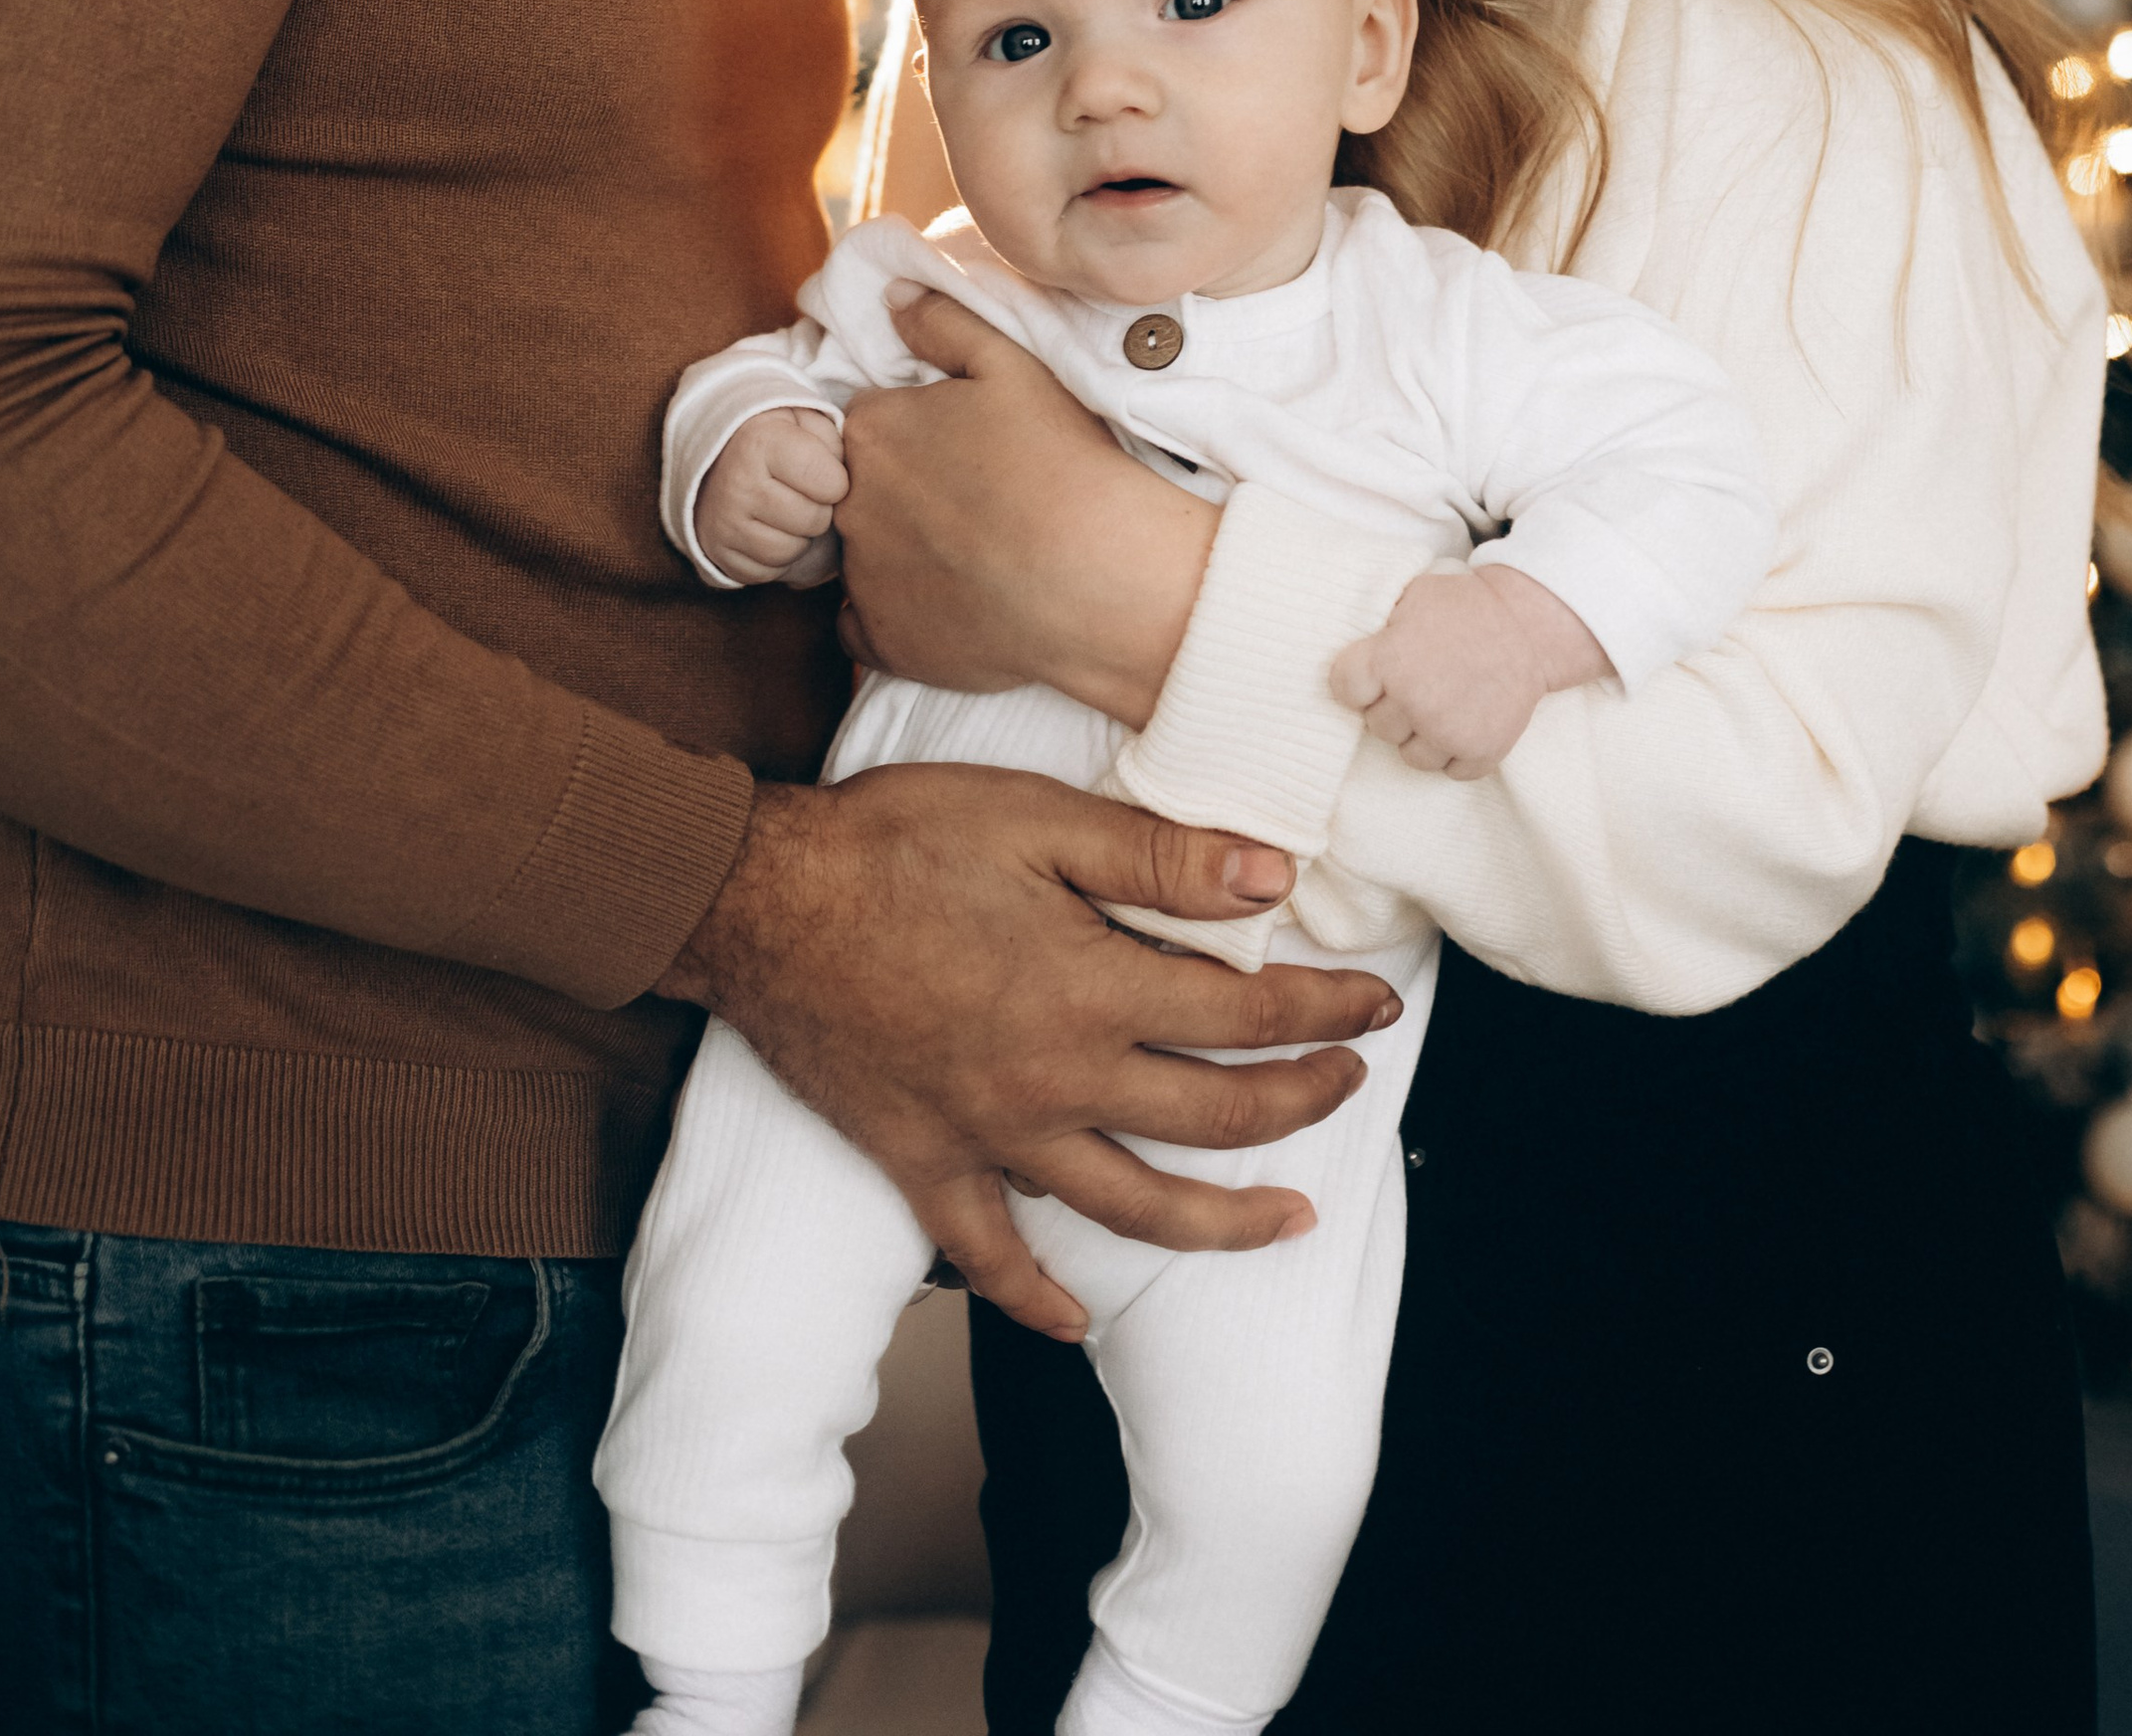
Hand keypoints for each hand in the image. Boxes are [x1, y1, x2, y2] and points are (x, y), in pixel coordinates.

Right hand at [655, 764, 1401, 1335]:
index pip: (1249, 1016)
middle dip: (1301, 1103)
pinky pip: (992, 1256)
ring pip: (1133, 1207)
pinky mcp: (925, 1167)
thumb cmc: (895, 843)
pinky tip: (1079, 1313)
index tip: (1376, 1004)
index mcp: (1092, 990)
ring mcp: (991, 1138)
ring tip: (1288, 1218)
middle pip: (1214, 1118)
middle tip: (1349, 1080)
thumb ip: (1160, 858)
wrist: (755, 901)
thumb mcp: (1037, 819)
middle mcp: (1055, 1083)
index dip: (1326, 1010)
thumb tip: (1273, 875)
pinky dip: (1039, 1295)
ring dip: (1223, 1222)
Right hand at [694, 408, 848, 584]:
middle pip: (814, 521)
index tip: (825, 472)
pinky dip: (776, 559)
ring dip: (799, 537)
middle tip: (804, 494)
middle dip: (819, 510)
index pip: (831, 483)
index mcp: (761, 443)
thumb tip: (850, 483)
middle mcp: (738, 484)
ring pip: (791, 552)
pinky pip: (767, 572)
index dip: (837, 481)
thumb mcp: (803, 419)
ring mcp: (724, 522)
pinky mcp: (718, 553)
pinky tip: (769, 530)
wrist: (714, 458)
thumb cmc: (774, 438)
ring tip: (787, 511)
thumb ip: (834, 439)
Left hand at [838, 291, 1216, 724]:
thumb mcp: (1011, 363)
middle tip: (974, 503)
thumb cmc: (1060, 461)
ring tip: (973, 556)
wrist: (1097, 576)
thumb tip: (891, 300)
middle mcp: (848, 504)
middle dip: (903, 493)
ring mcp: (862, 578)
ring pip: (863, 556)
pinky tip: (948, 605)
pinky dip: (895, 617)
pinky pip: (865, 627)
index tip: (964, 454)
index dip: (917, 437)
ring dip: (899, 553)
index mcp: (872, 432)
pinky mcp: (884, 643)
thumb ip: (941, 321)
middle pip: (858, 489)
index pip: (869, 426)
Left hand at [1331, 562, 1613, 777]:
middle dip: (1393, 707)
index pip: (1343, 689)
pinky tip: (1466, 724)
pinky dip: (1458, 754)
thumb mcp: (1414, 598)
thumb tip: (1355, 651)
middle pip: (1377, 726)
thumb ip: (1380, 629)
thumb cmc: (1467, 606)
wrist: (1530, 626)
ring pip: (1412, 757)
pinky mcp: (1481, 752)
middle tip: (1419, 685)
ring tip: (1442, 707)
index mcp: (1389, 661)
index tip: (1374, 675)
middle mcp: (1414, 701)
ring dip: (1423, 736)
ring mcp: (1448, 731)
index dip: (1357, 681)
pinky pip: (1452, 771)